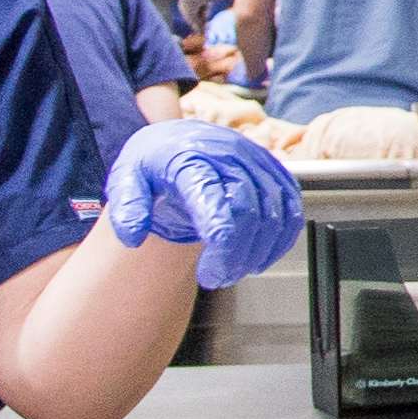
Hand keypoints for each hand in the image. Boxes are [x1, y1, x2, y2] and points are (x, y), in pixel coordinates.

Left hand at [105, 121, 303, 287]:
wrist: (178, 140)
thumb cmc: (154, 165)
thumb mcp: (125, 179)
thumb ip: (126, 206)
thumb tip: (134, 235)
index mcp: (189, 156)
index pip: (210, 190)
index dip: (220, 225)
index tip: (215, 259)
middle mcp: (229, 155)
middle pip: (247, 209)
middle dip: (234, 253)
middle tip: (213, 278)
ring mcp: (257, 163)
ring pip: (274, 214)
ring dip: (255, 253)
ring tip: (231, 272)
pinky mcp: (276, 174)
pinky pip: (291, 211)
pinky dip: (280, 241)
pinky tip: (258, 259)